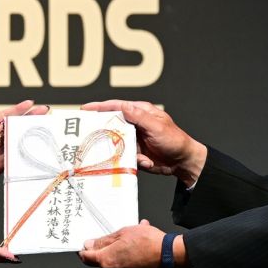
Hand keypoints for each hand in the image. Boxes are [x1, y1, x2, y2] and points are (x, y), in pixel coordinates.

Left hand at [0, 100, 49, 205]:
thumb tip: (1, 125)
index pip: (4, 116)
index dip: (18, 110)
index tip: (30, 103)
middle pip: (16, 126)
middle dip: (30, 118)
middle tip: (44, 110)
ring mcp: (0, 152)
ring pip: (19, 140)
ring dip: (31, 133)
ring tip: (45, 125)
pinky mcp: (3, 165)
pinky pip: (16, 156)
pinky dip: (26, 151)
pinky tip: (37, 145)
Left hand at [79, 220, 164, 267]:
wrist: (168, 254)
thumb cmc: (148, 242)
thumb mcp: (122, 234)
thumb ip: (104, 241)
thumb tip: (90, 245)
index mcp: (106, 261)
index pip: (85, 257)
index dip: (85, 249)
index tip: (87, 243)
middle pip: (100, 260)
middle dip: (106, 248)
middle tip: (117, 236)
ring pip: (113, 262)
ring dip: (119, 251)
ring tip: (131, 238)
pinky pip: (123, 266)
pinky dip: (126, 257)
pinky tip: (137, 246)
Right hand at [82, 100, 206, 185]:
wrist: (183, 162)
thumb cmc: (174, 140)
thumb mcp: (156, 126)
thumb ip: (139, 117)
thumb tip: (122, 106)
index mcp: (141, 112)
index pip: (117, 106)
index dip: (100, 107)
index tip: (84, 109)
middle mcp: (135, 124)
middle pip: (113, 125)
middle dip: (108, 134)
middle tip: (97, 139)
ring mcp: (134, 138)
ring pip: (118, 143)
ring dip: (125, 151)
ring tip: (140, 156)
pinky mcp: (135, 152)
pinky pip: (125, 156)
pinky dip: (135, 160)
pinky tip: (147, 161)